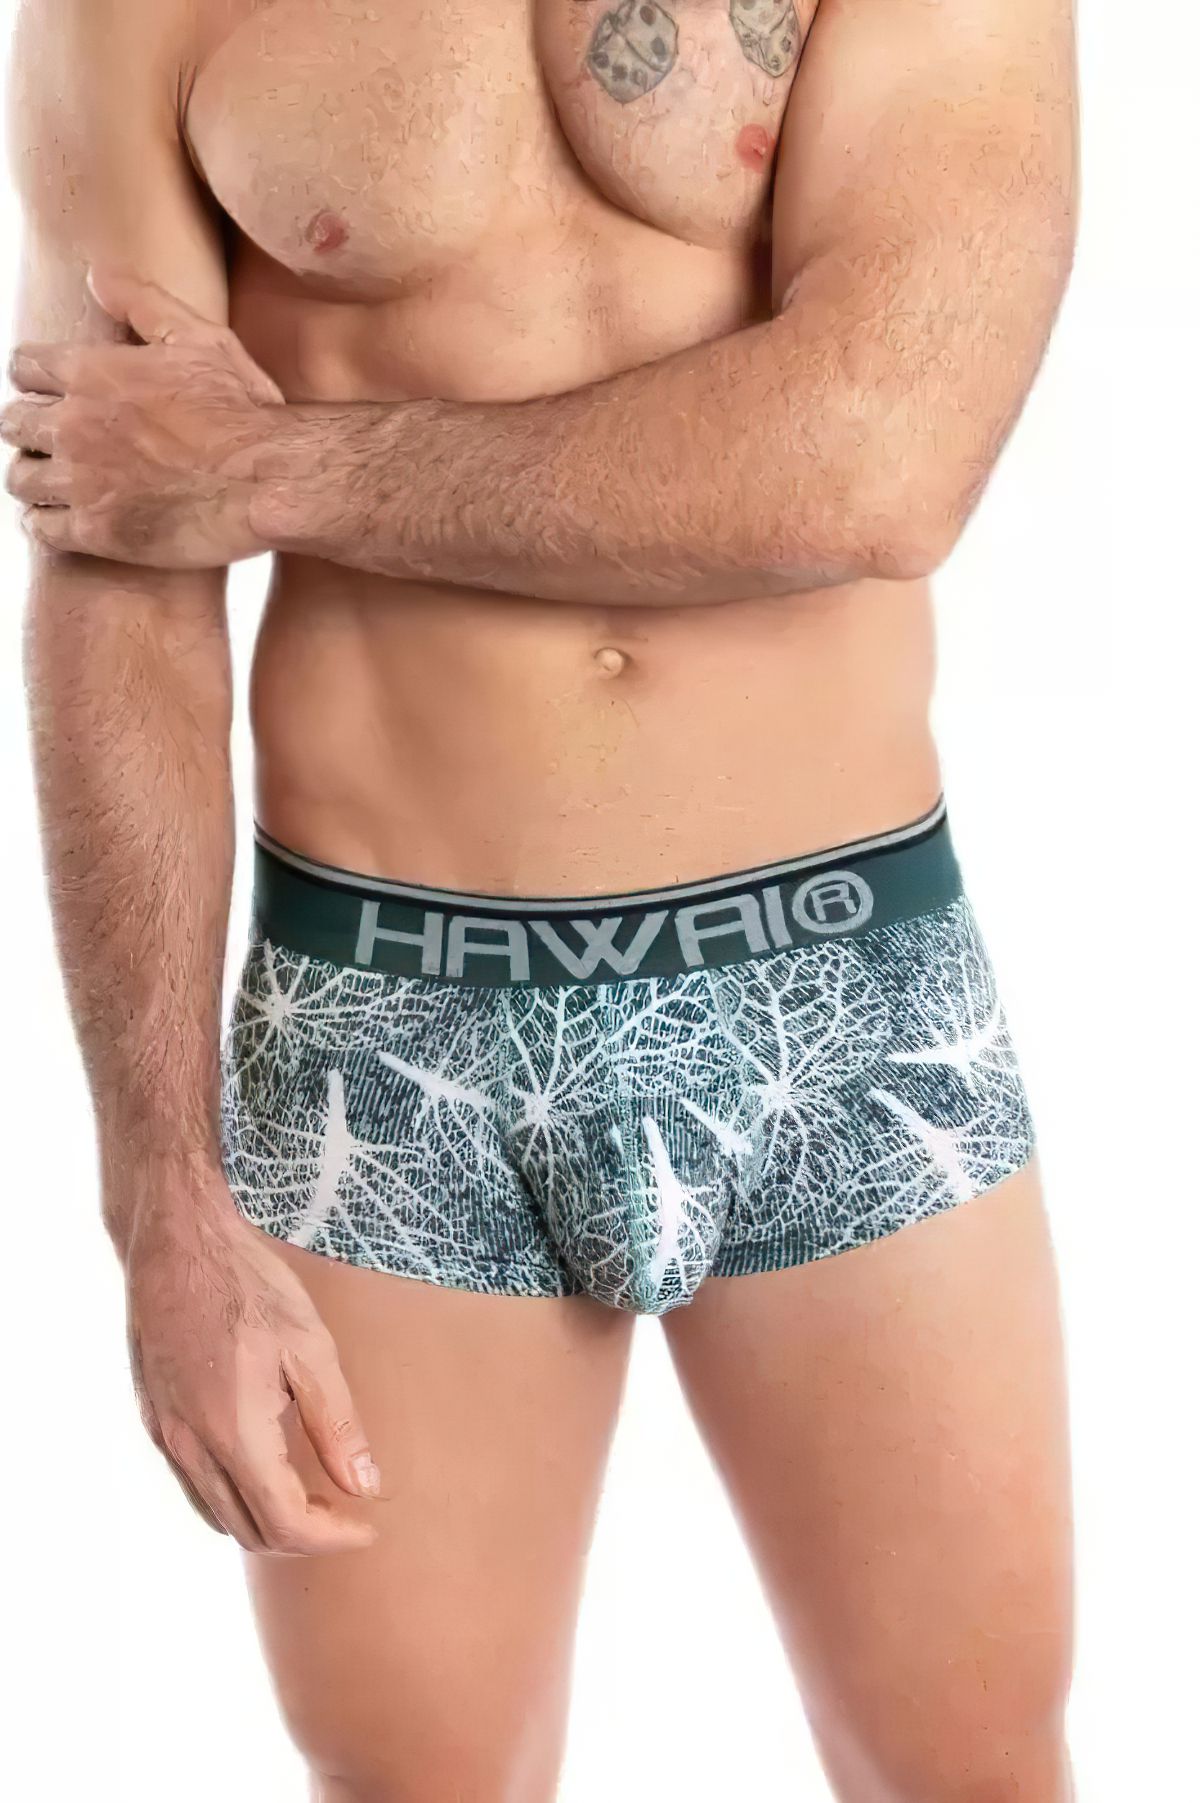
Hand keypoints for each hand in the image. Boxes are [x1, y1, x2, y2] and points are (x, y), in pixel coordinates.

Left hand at [2, 267, 283, 568]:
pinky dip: (48, 524)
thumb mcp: (202, 340)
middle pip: (11, 423)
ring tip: (58, 484)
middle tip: (56, 441)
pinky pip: (41, 529)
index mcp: (92, 373)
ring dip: (34, 479)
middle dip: (30, 429)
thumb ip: (144, 304)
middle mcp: (74, 425)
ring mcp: (81, 482)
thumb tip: (97, 275)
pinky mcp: (97, 532)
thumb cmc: (244, 411)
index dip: (35, 378)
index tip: (51, 392)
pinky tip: (69, 521)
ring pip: (19, 478)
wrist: (270, 482)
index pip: (23, 367)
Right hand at [121, 1158, 380, 1555]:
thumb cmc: (248, 1285)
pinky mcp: (153, 1420)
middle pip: (250, 1532)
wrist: (177, 1243)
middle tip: (346, 1509)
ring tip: (310, 1494)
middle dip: (303, 1535)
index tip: (367, 1526)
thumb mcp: (310, 1347)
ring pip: (216, 1517)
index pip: (285, 1524)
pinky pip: (192, 1486)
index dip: (332, 1537)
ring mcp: (165, 1437)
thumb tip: (366, 1487)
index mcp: (235, 1434)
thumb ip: (337, 1425)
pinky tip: (262, 1467)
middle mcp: (191, 1447)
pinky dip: (231, 1498)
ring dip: (265, 1521)